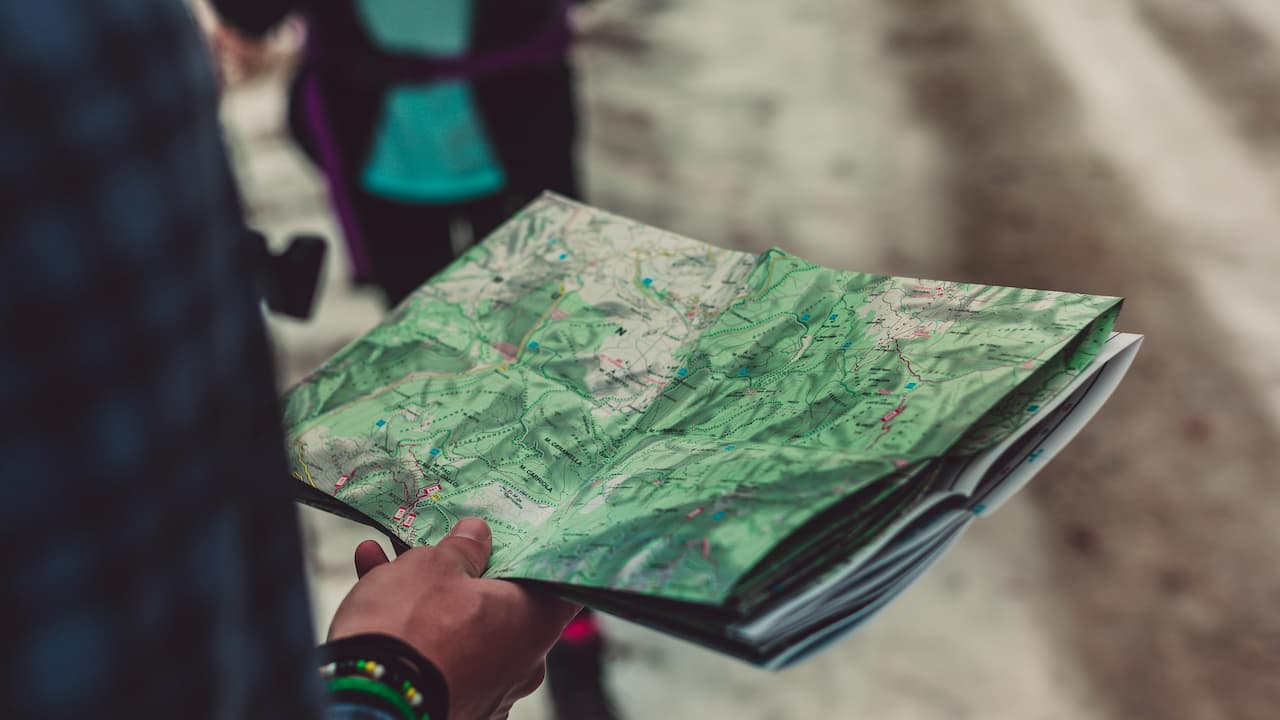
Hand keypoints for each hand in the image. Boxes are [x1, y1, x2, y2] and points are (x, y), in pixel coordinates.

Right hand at [328, 518, 580, 719]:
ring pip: (459, 628)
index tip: (521, 536)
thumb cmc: (414, 626)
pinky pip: (436, 656)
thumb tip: (478, 535)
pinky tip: (373, 585)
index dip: (539, 556)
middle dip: (464, 573)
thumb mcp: (436, 567)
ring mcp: (486, 692)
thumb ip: (463, 548)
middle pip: (498, 604)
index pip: (558, 584)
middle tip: (438, 545)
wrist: (368, 700)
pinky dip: (412, 627)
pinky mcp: (450, 707)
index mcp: (535, 623)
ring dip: (425, 594)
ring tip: (385, 557)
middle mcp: (522, 664)